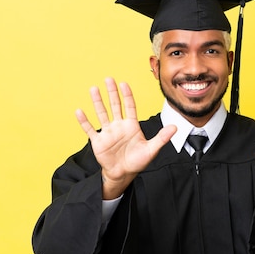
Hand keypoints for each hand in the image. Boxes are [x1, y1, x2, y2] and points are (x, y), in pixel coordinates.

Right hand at [76, 78, 176, 198]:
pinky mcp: (98, 141)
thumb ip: (162, 138)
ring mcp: (108, 132)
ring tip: (93, 89)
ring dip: (98, 102)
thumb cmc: (137, 161)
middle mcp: (119, 126)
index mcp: (131, 125)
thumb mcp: (152, 150)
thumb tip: (175, 127)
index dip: (127, 95)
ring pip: (102, 114)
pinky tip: (79, 111)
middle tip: (108, 79)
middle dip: (112, 92)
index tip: (124, 84)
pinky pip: (90, 129)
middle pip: (115, 105)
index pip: (129, 107)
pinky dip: (84, 121)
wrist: (123, 174)